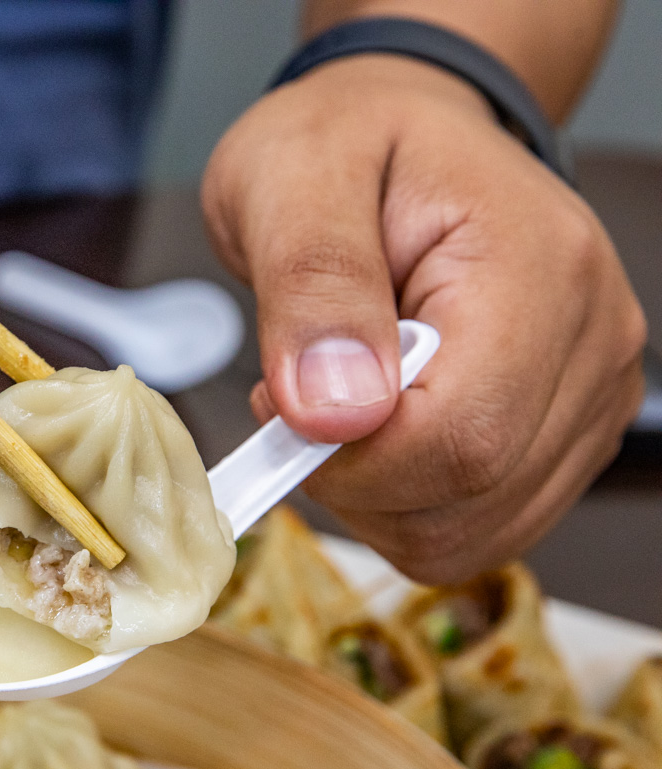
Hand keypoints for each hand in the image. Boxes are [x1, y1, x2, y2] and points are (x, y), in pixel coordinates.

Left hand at [202, 54, 646, 583]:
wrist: (398, 133)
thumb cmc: (348, 144)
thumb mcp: (294, 178)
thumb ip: (313, 289)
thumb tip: (335, 412)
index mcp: (537, 267)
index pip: (463, 437)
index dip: (351, 459)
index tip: (279, 403)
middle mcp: (590, 339)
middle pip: (472, 497)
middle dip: (352, 478)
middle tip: (298, 391)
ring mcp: (587, 394)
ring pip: (471, 534)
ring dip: (373, 497)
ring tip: (336, 398)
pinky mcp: (561, 433)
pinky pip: (474, 528)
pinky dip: (401, 504)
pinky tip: (372, 430)